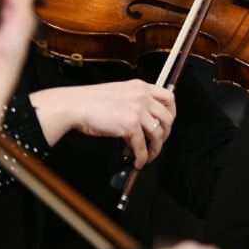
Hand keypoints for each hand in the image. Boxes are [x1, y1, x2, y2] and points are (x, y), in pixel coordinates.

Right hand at [29, 79, 175, 167]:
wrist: (76, 105)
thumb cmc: (92, 101)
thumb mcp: (119, 93)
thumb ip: (135, 102)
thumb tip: (145, 122)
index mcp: (140, 86)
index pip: (169, 97)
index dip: (172, 113)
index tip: (167, 124)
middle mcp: (142, 96)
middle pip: (168, 118)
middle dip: (165, 134)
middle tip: (157, 142)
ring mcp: (137, 110)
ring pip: (158, 134)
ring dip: (155, 148)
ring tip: (148, 155)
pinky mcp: (130, 125)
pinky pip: (142, 146)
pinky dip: (142, 157)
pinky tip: (138, 161)